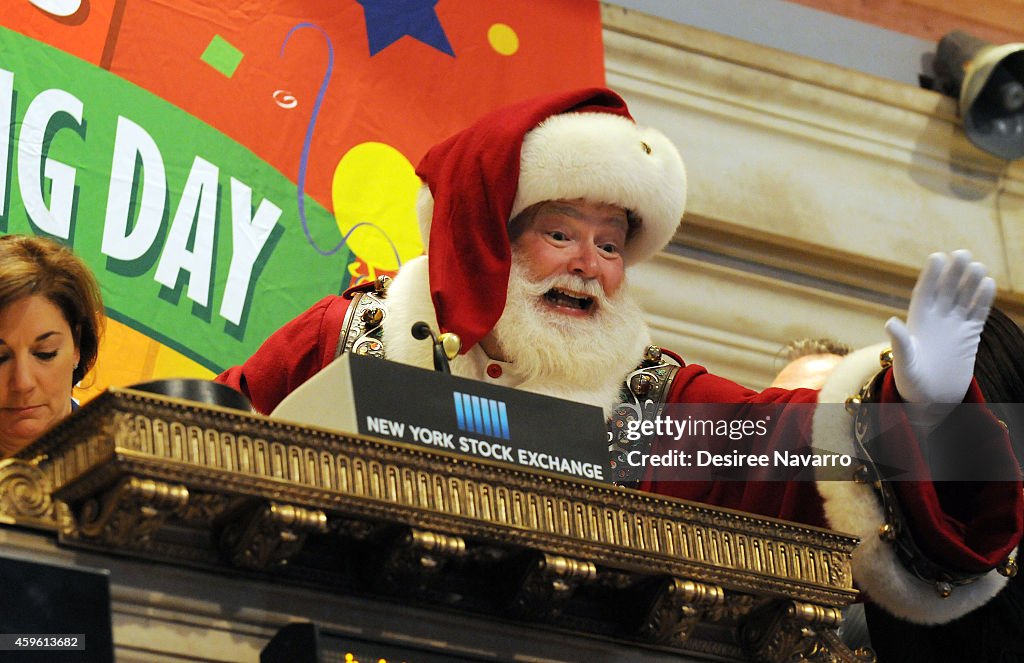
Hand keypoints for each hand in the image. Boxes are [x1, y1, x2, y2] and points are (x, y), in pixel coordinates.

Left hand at [884, 251, 993, 424]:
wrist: (932, 399)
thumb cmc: (911, 383)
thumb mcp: (905, 364)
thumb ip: (901, 343)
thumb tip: (891, 322)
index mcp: (916, 321)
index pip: (924, 292)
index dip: (930, 275)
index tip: (937, 257)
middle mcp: (936, 319)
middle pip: (946, 290)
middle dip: (953, 272)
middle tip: (962, 253)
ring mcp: (954, 325)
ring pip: (963, 297)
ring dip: (969, 282)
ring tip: (976, 266)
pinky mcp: (969, 335)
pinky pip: (977, 313)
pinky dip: (983, 299)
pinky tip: (987, 283)